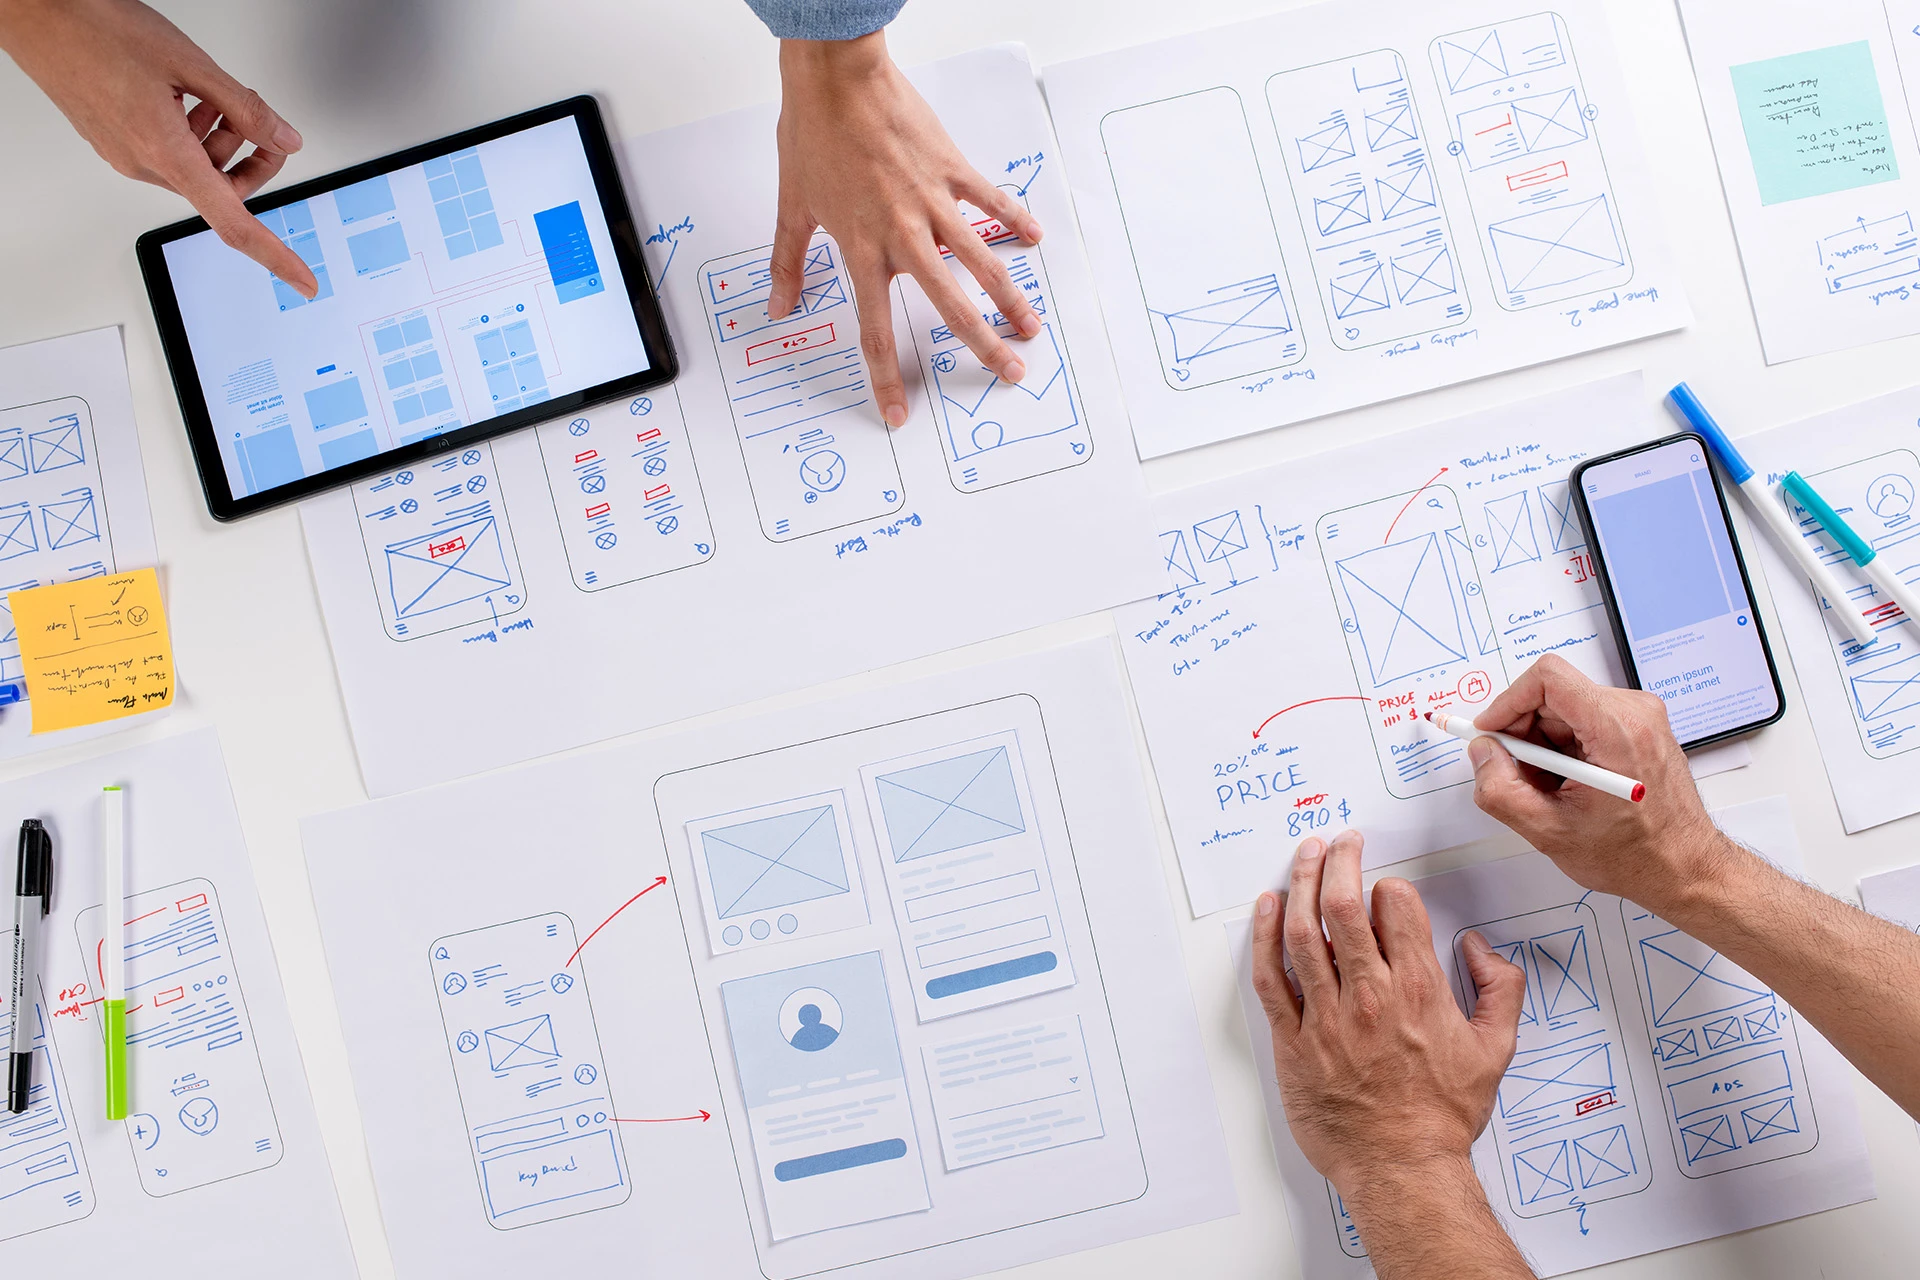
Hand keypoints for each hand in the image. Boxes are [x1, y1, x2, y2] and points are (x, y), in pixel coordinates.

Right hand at [0, 0, 315, 294]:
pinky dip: (190, 131)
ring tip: (212, 94)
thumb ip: (247, 109)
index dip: (275, 256)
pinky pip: (169, 153)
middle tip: (260, 122)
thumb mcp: (191, 64)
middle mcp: (143, 164)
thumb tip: (285, 140)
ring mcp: (125, 156)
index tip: (303, 280)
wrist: (36, 15)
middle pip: (222, 190)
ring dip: (220, 138)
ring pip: (197, 168)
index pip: (234, 223)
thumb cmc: (96, 30)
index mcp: (165, 154)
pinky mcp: (114, 142)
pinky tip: (184, 95)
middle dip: (251, 159)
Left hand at [770, 31, 1042, 426]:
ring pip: (980, 262)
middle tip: (1011, 373)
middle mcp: (903, 236)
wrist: (837, 79)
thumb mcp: (792, 206)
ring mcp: (933, 204)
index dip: (887, 379)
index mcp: (863, 251)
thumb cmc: (813, 135)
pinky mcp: (951, 171)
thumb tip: (777, 306)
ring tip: (1031, 326)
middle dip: (983, 346)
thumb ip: (788, 263)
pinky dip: (1012, 219)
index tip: (900, 414)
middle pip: (950, 306)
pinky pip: (989, 202)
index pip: (876, 332)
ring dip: (1010, 298)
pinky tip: (1033, 239)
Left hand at [1251, 831, 1523, 1199]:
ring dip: (1301, 883)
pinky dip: (1265, 936)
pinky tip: (1268, 907)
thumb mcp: (1495, 1051)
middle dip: (1340, 861)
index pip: (1396, 909)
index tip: (1383, 886)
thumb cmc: (1442, 1115)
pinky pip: (1272, 977)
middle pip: (1344, 905)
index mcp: (1419, 991)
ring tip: (1304, 855)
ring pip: (1304, 931)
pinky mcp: (1294, 1040)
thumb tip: (1480, 948)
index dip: (1388, 887)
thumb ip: (1500, 991)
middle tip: (1339, 841)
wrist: (1401, 1167)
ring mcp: (1327, 1016)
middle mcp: (1371, 996)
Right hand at [1468, 654, 1735, 904]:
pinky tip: (1567, 785)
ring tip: (1549, 789)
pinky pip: (1583, 721)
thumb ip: (1500, 789)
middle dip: (1523, 732)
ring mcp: (1640, 718)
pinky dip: (1563, 748)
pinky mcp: (1639, 728)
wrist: (1684, 869)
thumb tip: (1482, 753)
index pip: (1548, 678)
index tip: (1490, 732)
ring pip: (1565, 709)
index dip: (1507, 702)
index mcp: (1617, 729)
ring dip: (1542, 745)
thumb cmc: (1635, 855)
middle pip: (1553, 694)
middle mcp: (1635, 713)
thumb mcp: (1549, 831)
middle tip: (1516, 773)